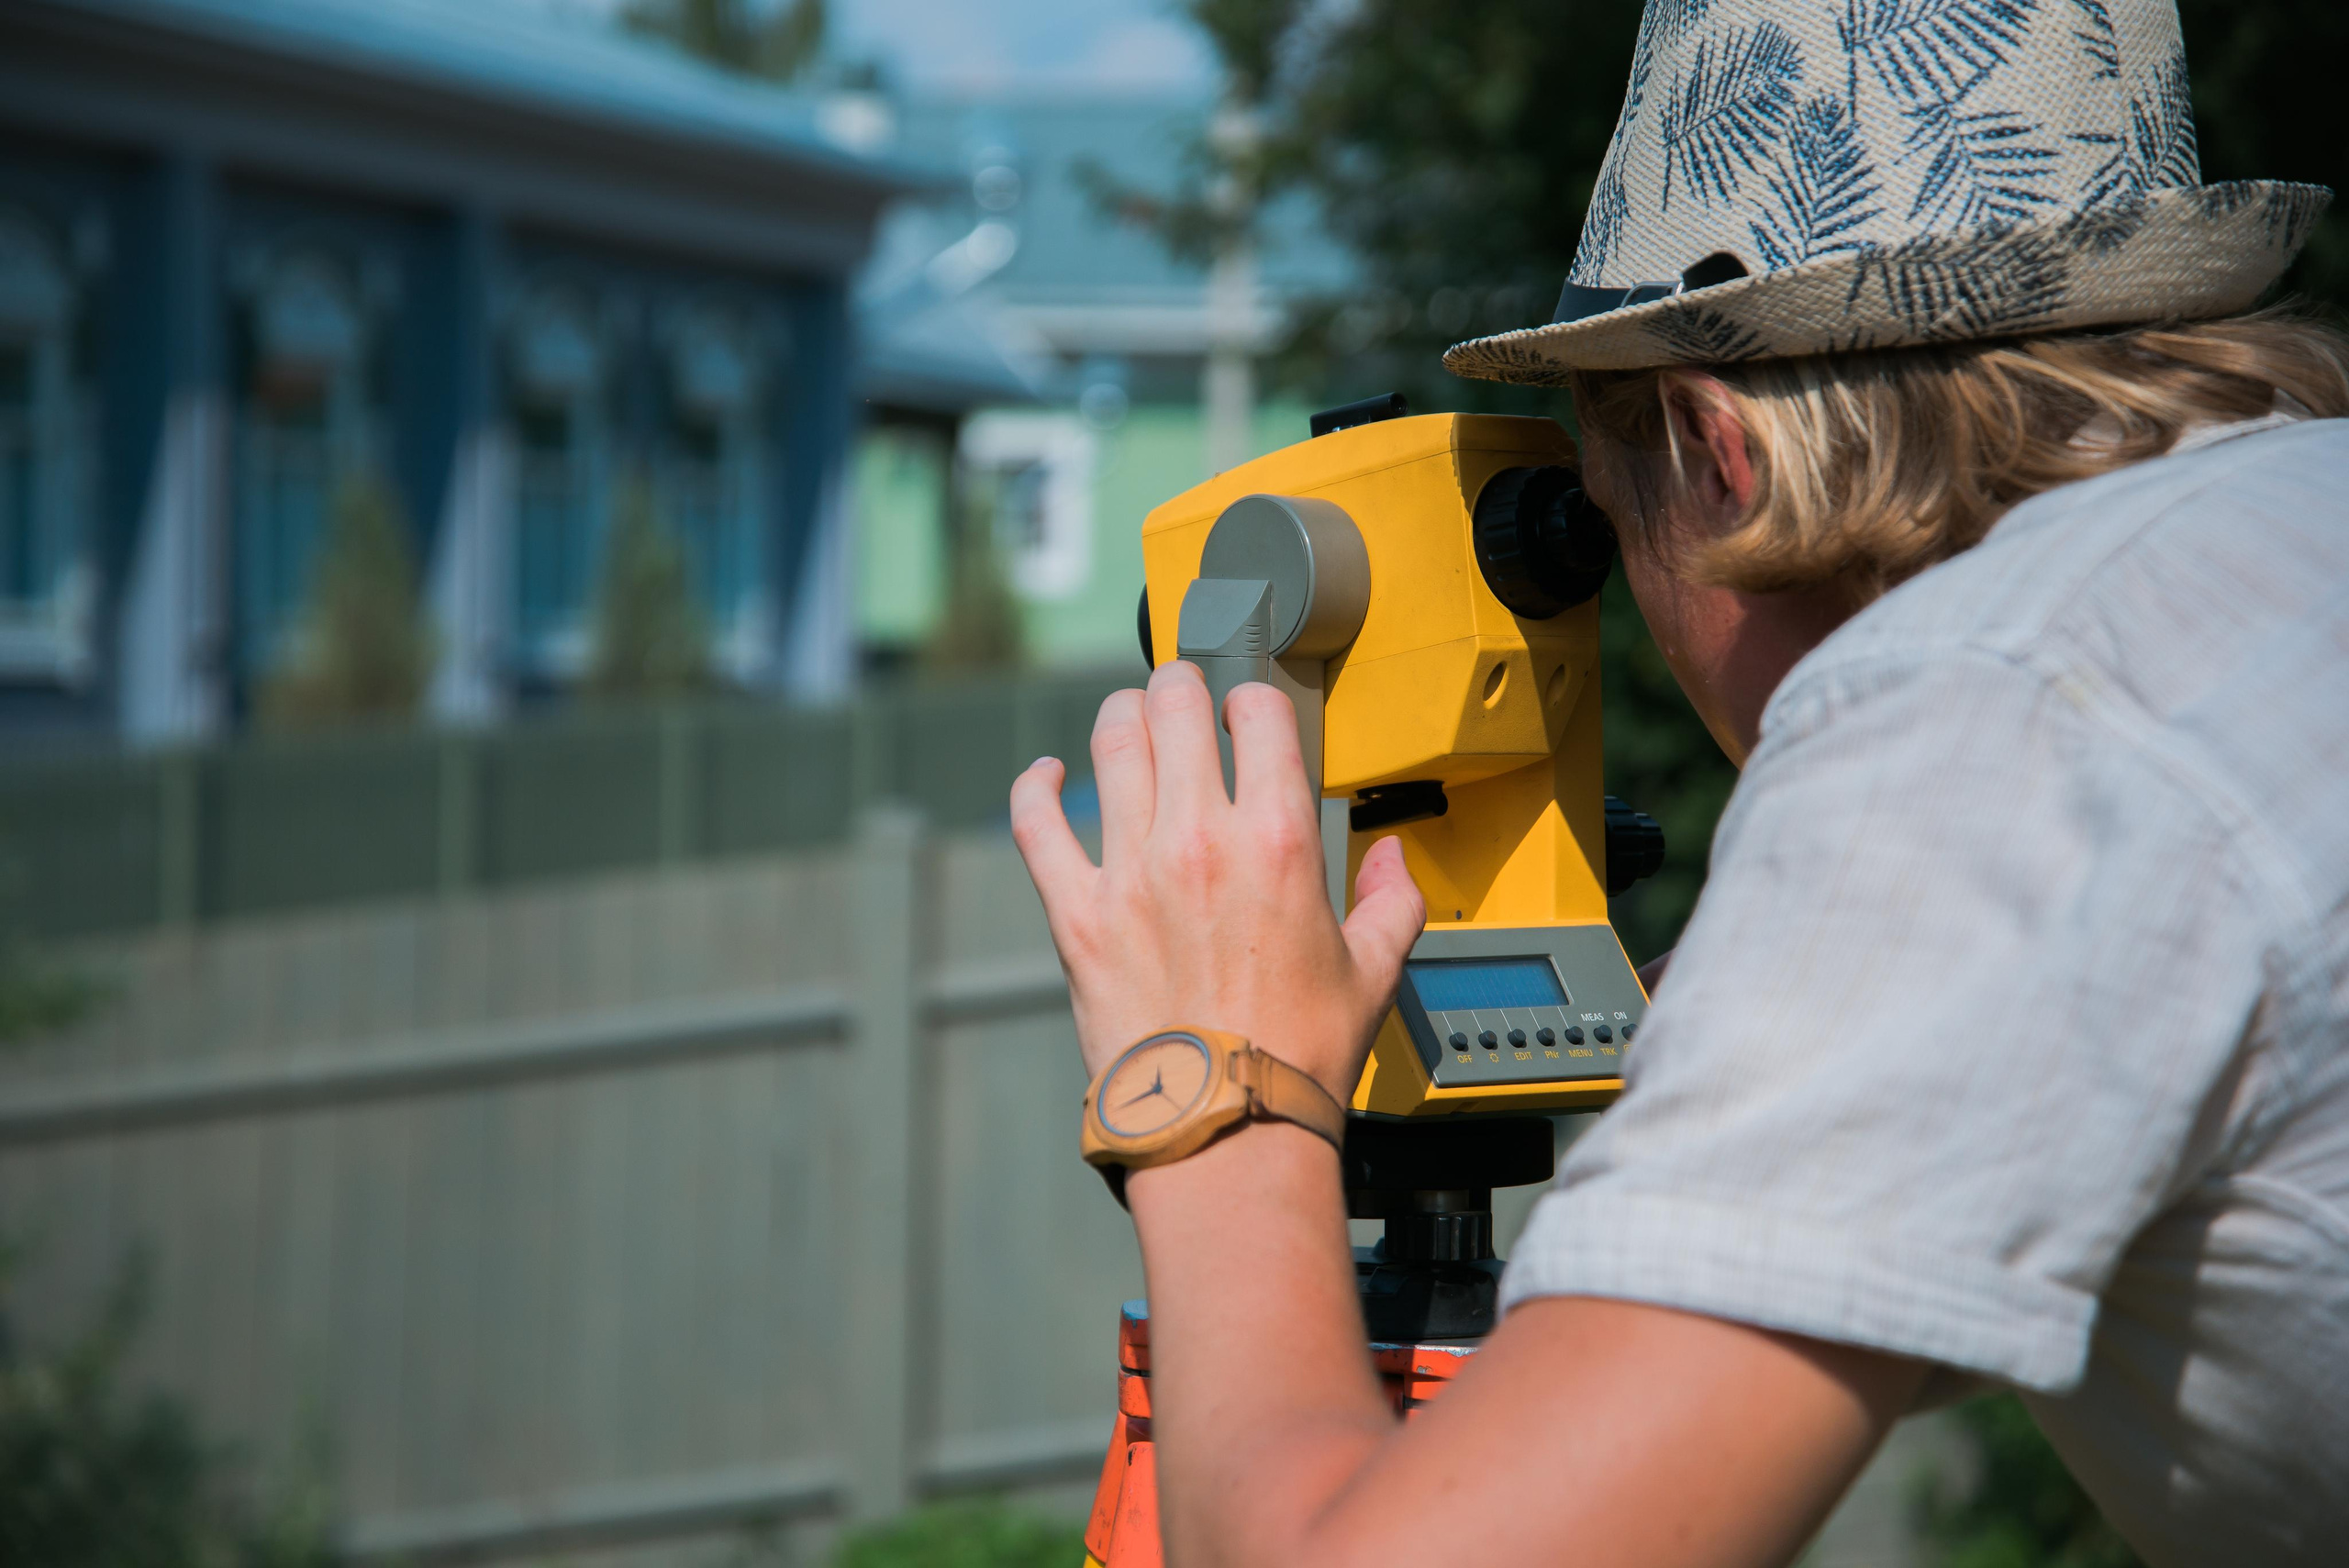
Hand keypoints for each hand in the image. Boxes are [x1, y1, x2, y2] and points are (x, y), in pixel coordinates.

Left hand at [1010, 661, 1425, 1100]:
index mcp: (1278, 842)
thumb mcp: (1373, 972)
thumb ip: (1390, 901)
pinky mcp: (1076, 912)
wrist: (1225, 1124)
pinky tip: (1046, 774)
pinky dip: (1036, 788)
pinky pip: (1037, 823)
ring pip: (1113, 747)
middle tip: (1181, 695)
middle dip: (1180, 688)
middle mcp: (1200, 840)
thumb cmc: (1299, 1055)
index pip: (1260, 716)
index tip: (1247, 712)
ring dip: (1123, 719)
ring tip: (1130, 720)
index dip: (1253, 700)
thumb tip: (1391, 860)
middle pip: (1175, 708)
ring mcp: (1130, 872)